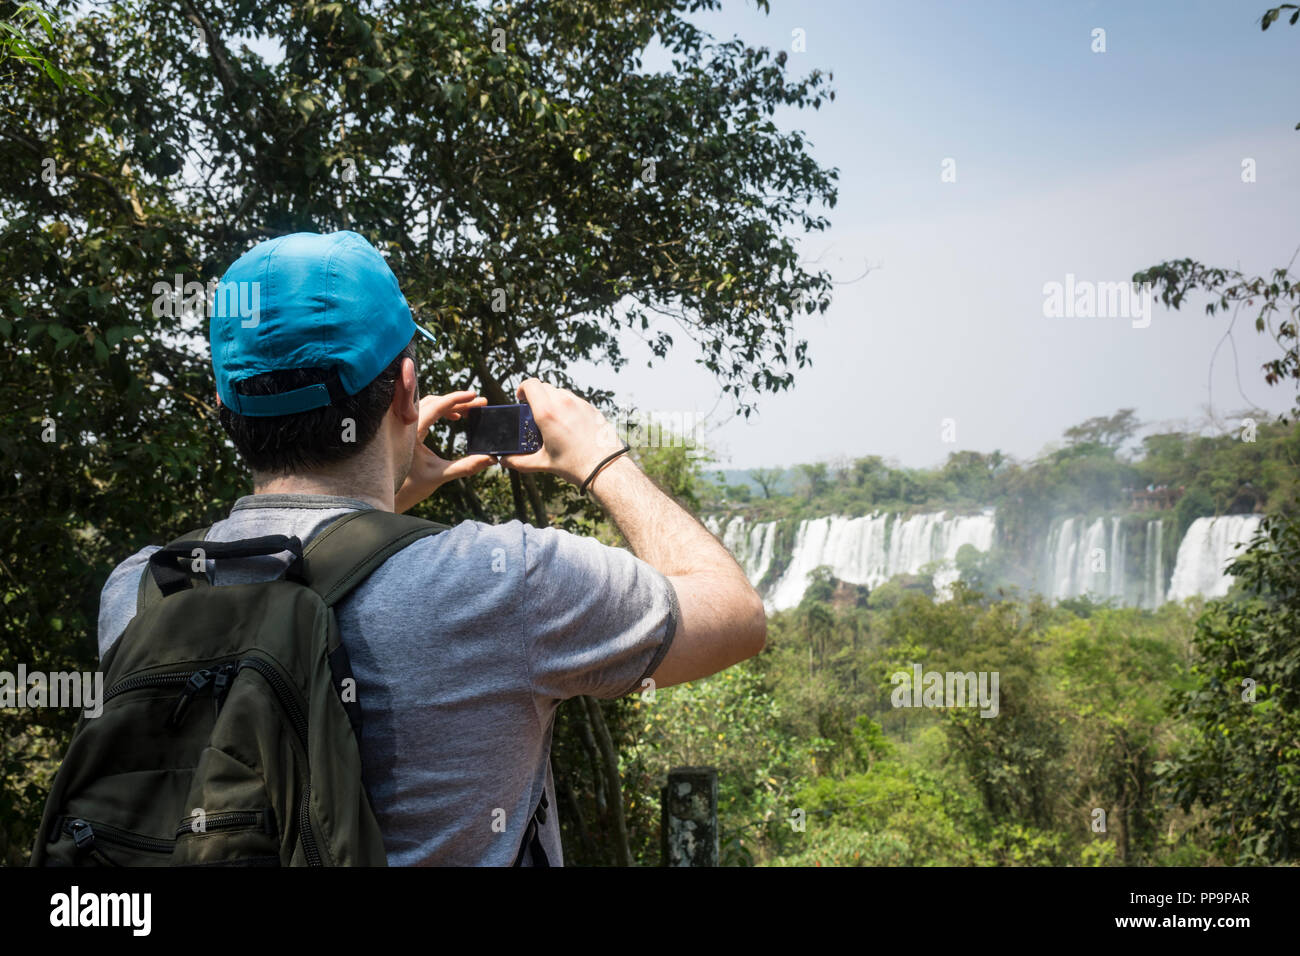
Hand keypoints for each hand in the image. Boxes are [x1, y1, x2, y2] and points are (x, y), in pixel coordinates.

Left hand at [394, 390, 495, 512]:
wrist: (390, 496)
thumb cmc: (410, 487)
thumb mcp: (440, 476)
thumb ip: (465, 466)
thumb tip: (490, 459)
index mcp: (410, 433)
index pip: (435, 407)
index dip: (456, 399)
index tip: (474, 395)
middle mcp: (405, 425)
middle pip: (434, 402)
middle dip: (458, 401)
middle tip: (480, 403)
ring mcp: (404, 426)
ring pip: (429, 405)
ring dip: (450, 405)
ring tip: (470, 410)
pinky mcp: (407, 430)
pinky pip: (425, 411)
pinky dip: (442, 410)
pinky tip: (455, 418)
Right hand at [499, 379, 626, 485]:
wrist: (605, 467)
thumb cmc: (574, 465)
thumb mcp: (543, 463)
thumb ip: (520, 461)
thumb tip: (505, 461)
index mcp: (547, 413)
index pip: (530, 384)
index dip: (522, 388)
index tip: (521, 398)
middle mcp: (563, 402)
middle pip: (544, 387)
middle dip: (536, 396)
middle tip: (534, 411)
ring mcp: (580, 403)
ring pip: (560, 392)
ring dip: (552, 400)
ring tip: (552, 418)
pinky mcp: (591, 408)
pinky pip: (575, 400)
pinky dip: (568, 406)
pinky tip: (569, 424)